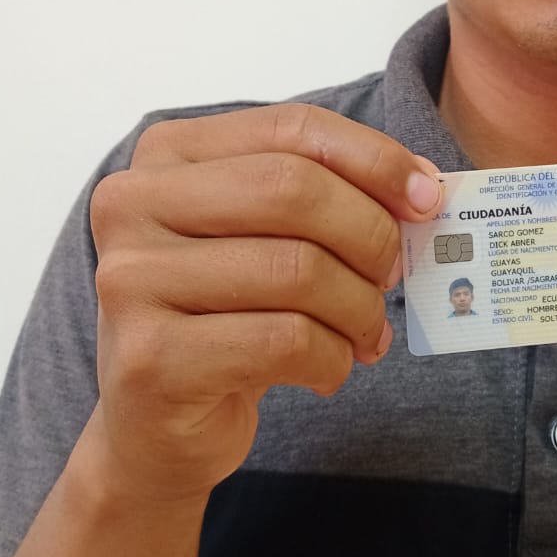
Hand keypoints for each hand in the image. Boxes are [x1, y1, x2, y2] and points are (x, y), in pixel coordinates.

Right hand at [85, 102, 442, 504]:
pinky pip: (285, 341)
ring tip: (364, 333)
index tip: (426, 198)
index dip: (374, 160)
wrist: (156, 426)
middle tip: (394, 275)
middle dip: (370, 235)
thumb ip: (332, 196)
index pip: (293, 130)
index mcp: (167, 155)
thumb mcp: (272, 239)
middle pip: (293, 190)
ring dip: (358, 308)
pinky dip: (332, 358)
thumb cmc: (226, 317)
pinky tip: (328, 370)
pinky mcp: (150, 358)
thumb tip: (423, 186)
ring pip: (297, 269)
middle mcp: (131, 205)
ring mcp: (130, 281)